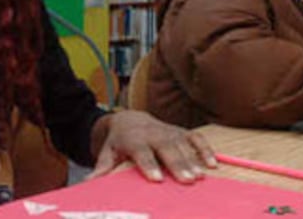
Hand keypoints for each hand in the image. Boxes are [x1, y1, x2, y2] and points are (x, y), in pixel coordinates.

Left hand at [88, 110, 216, 183]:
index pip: (141, 152)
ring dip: (193, 160)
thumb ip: (102, 167)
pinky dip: (205, 149)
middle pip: (166, 148)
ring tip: (200, 177)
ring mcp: (169, 131)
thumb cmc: (119, 142)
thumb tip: (89, 183)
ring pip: (182, 144)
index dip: (149, 165)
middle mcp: (153, 133)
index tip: (156, 179)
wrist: (129, 119)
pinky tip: (212, 164)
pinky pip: (195, 138)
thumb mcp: (108, 152)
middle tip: (187, 180)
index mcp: (134, 139)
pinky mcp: (181, 132)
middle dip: (177, 164)